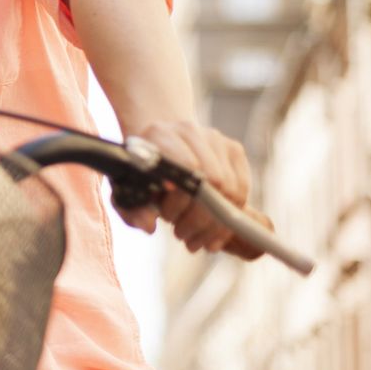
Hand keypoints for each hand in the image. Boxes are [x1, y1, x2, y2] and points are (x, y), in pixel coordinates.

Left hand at [120, 118, 250, 253]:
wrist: (158, 145)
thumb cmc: (142, 172)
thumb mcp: (128, 190)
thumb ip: (132, 210)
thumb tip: (149, 226)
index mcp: (159, 134)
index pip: (185, 166)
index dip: (182, 198)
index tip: (167, 219)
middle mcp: (190, 131)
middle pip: (212, 180)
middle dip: (199, 218)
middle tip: (184, 237)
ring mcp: (215, 138)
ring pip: (230, 188)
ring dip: (215, 223)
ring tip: (196, 238)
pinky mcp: (233, 149)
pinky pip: (242, 188)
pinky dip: (232, 215)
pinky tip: (215, 233)